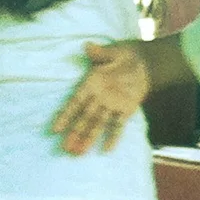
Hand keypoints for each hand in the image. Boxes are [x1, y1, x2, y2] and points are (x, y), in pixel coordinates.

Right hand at [50, 40, 149, 155]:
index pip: (75, 102)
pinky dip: (113, 137)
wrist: (144, 63)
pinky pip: (117, 125)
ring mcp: (110, 106)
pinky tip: (107, 150)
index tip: (55, 129)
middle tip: (65, 148)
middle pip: (84, 119)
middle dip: (75, 133)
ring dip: (88, 139)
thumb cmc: (124, 55)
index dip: (66, 116)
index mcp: (92, 84)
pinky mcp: (124, 111)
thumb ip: (100, 53)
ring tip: (78, 153)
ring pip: (97, 125)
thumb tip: (88, 46)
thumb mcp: (113, 52)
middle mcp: (98, 98)